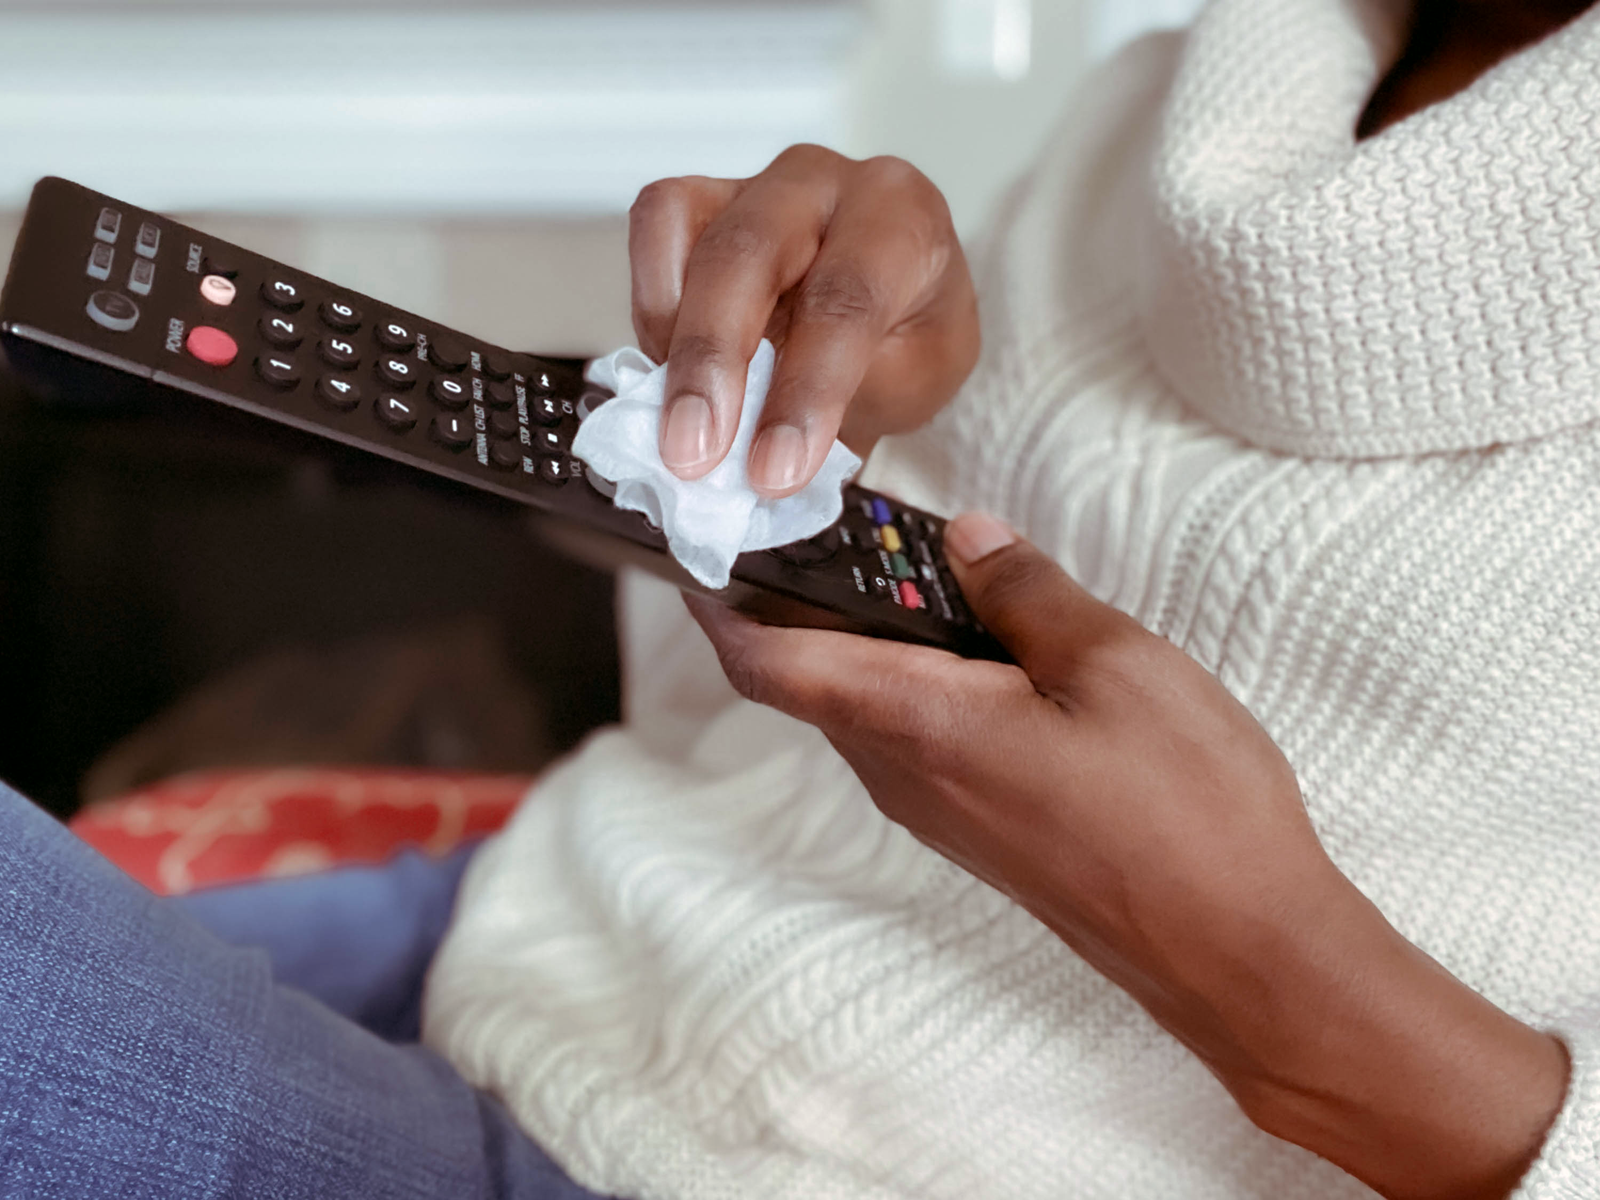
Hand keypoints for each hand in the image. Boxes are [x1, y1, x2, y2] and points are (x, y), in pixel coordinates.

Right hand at [629, 144, 978, 496]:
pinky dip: (650, 309)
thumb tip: (769, 441)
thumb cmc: (909, 335)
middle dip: (713, 361)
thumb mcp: (920, 377)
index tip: (775, 471)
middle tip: (693, 454)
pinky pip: (652, 229)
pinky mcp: (698, 200)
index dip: (805, 391)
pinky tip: (670, 371)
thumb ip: (855, 396)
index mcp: (900, 219)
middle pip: (748, 252)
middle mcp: (823, 183)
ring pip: (680, 226)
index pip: (846, 299)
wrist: (894, 302)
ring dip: (670, 338)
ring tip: (675, 422)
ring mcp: (751, 185)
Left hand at [687, 514, 1567, 1199]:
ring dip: (866, 641)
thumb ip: (1026, 591)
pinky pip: (915, 742)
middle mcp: (907, 778)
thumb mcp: (1113, 663)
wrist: (1241, 955)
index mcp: (919, 725)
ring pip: (865, 710)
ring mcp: (942, 813)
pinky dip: (915, 680)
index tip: (700, 546)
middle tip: (826, 523)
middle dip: (800, 601)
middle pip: (811, 681)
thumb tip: (969, 540)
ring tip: (912, 566)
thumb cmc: (1186, 813)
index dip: (719, 602)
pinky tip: (981, 642)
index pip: (772, 663)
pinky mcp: (981, 831)